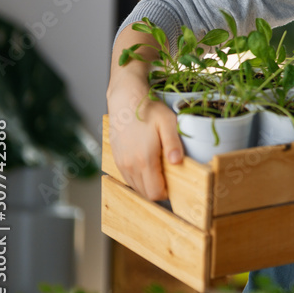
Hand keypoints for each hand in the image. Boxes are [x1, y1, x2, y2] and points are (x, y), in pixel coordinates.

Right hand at [105, 66, 182, 200]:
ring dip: (147, 184)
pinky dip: (137, 178)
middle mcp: (130, 165)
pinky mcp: (116, 158)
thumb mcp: (168, 123)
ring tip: (159, 171)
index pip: (155, 192)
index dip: (166, 193)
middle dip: (158, 190)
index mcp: (144, 160)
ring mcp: (121, 162)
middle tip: (170, 178)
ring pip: (135, 186)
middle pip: (145, 192)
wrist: (125, 99)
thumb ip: (173, 143)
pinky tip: (146, 166)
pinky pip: (127, 177)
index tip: (175, 185)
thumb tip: (177, 162)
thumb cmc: (149, 109)